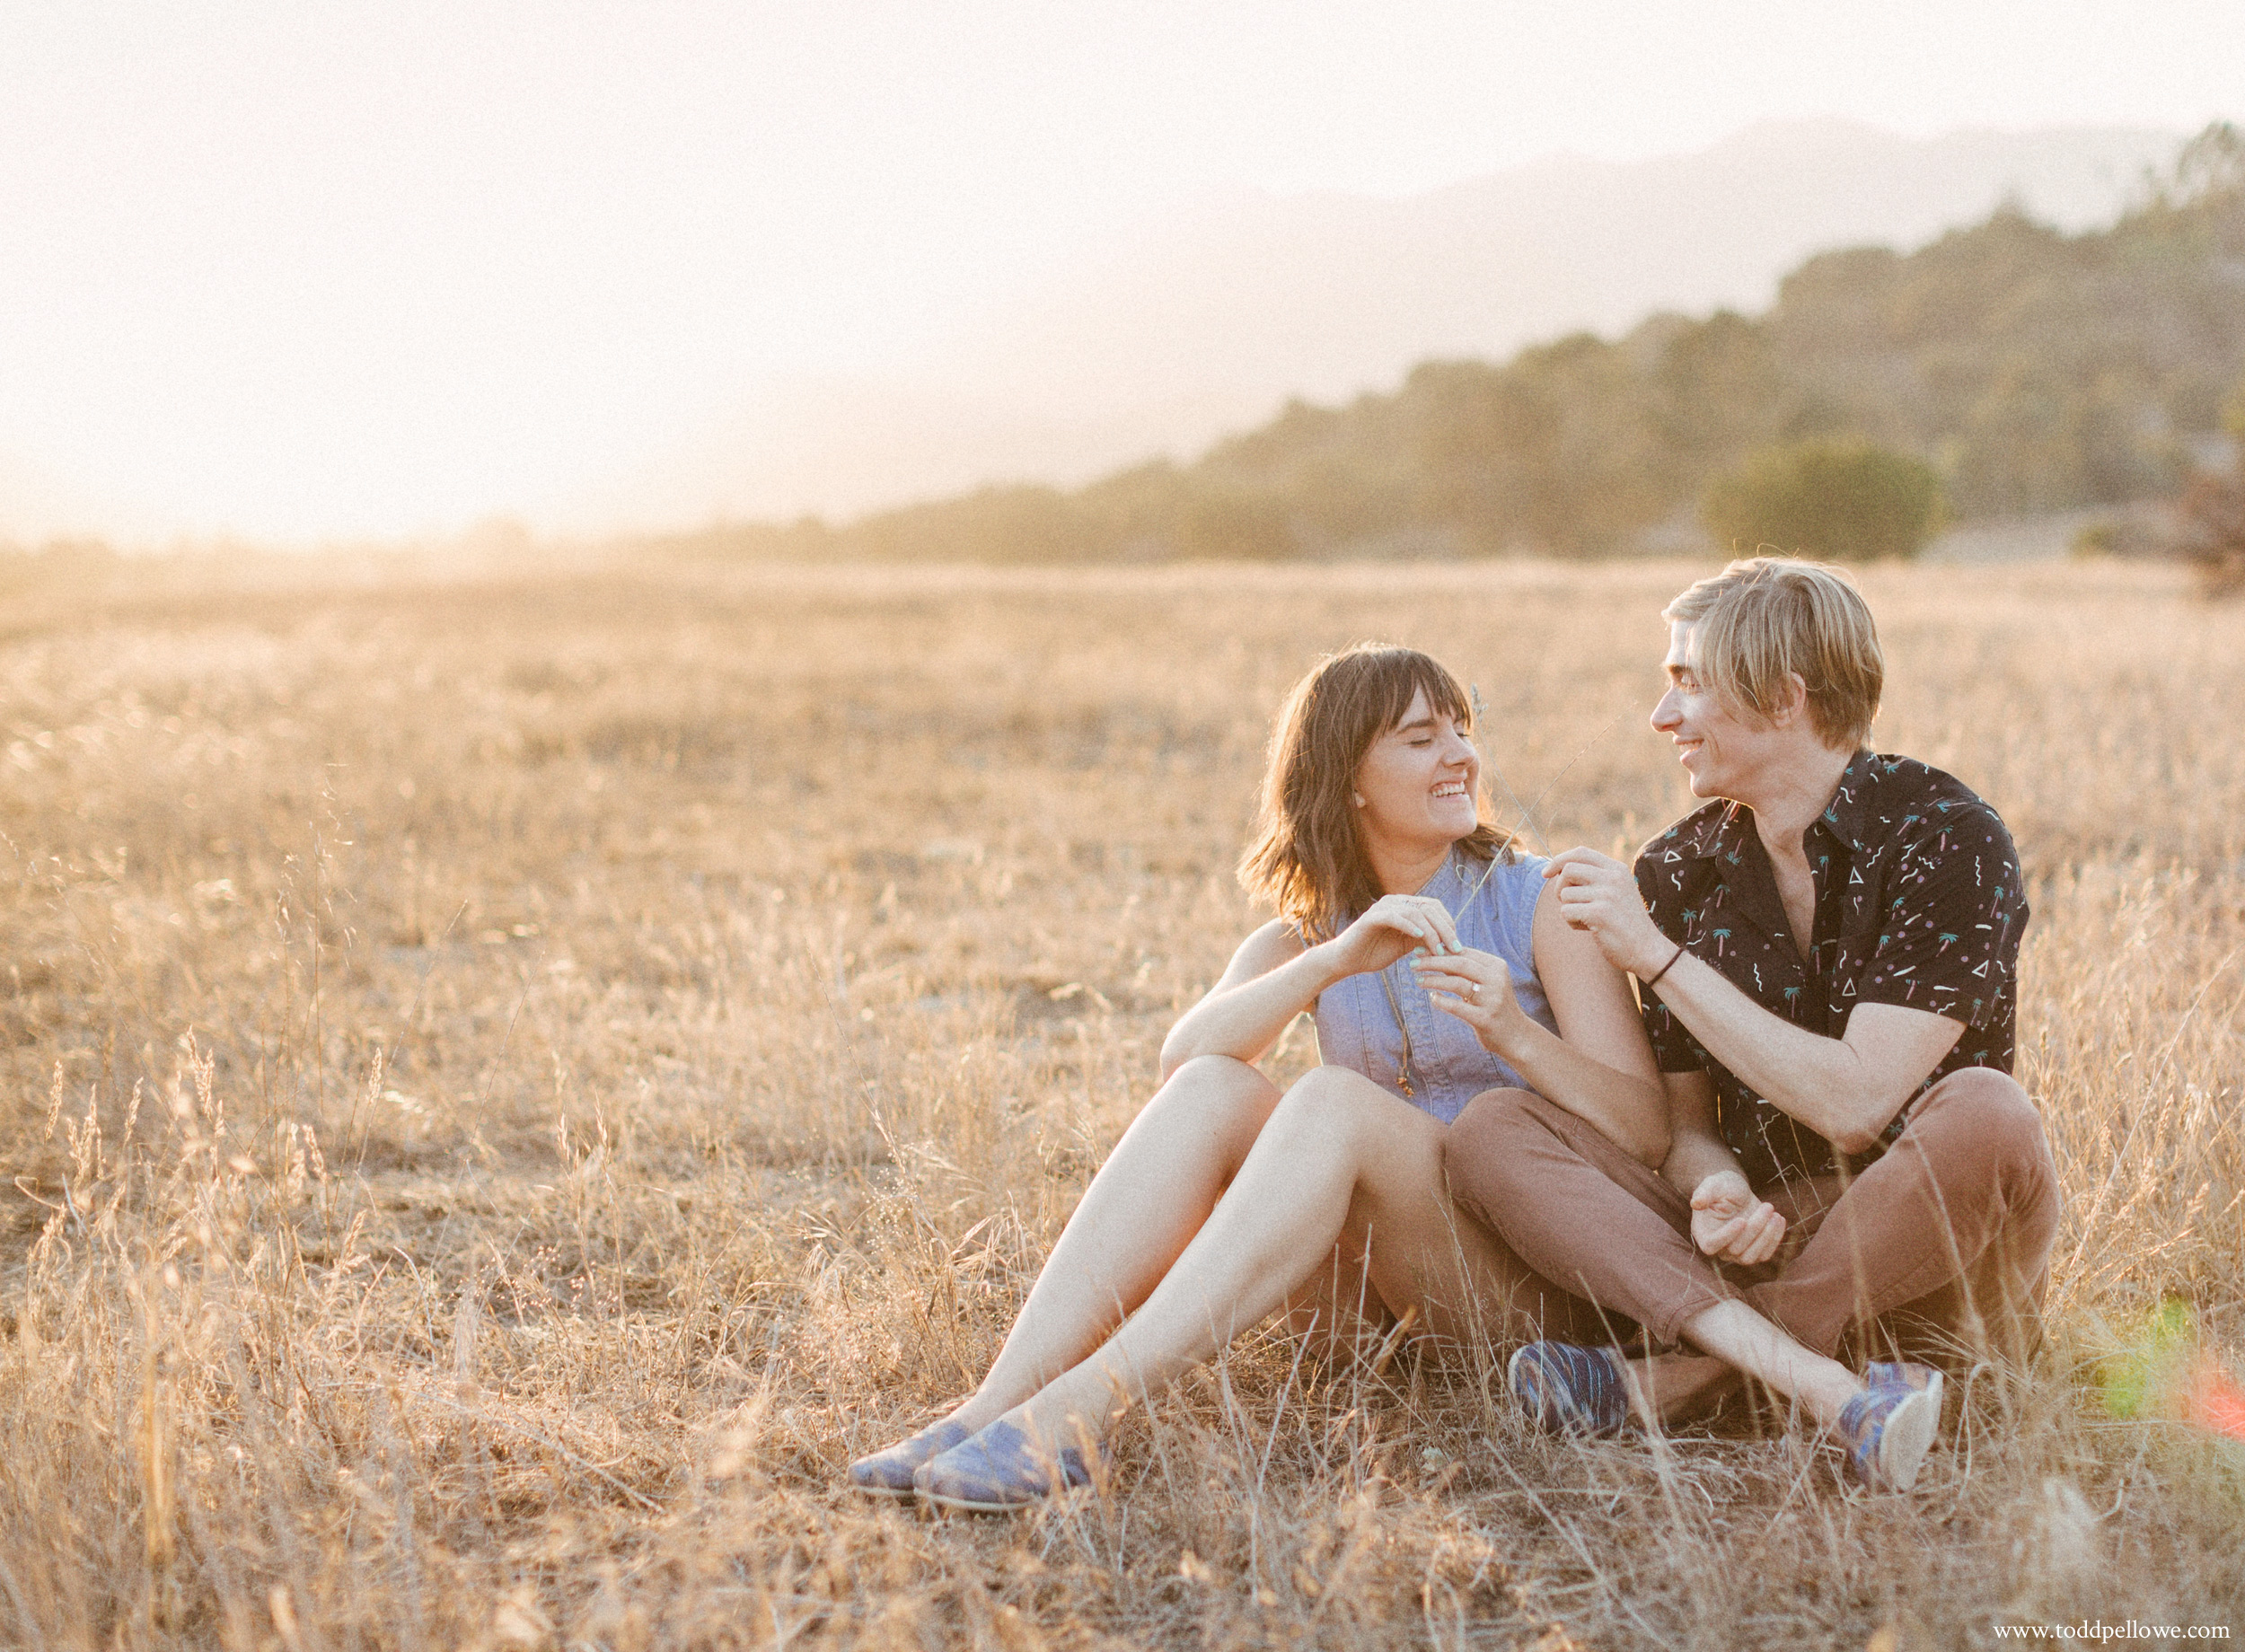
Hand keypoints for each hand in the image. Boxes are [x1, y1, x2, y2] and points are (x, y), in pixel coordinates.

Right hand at [1321, 892, 1462, 979]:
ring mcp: (1382, 907)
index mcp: (1404, 906)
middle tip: (1454, 949)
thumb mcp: (1406, 946)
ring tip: (1438, 950)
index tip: (1456, 945)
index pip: (1434, 907)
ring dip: (1431, 932)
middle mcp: (1395, 901)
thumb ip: (1424, 940)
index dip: (1448, 924)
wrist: (1347, 961)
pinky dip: (1409, 926)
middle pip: (1429, 908)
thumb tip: (1450, 942)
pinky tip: (1418, 939)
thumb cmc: (1374, 953)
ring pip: (1416, 913)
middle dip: (1445, 929)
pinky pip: (1396, 917)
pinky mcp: (1371, 917)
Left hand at [1412, 947, 1529, 1053]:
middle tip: (1412, 963)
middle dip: (1433, 961)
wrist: (1516, 1036)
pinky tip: (1432, 998)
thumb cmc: (1493, 1004)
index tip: (1419, 950)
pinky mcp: (1485, 1019)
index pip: (1463, 952)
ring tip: (1418, 980)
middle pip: (1459, 964)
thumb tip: (1436, 950)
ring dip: (1434, 980)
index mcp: (1496, 966)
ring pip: (1457, 983)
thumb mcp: (1485, 982)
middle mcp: (1496, 980)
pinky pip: (1458, 1007)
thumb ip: (1466, 968)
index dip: (1439, 950)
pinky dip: (1442, 1001)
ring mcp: (1492, 999)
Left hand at [1544, 848, 1673, 978]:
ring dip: (1569, 909)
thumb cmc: (1626, 923)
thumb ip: (1594, 878)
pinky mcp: (1599, 913)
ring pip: (1564, 894)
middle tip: (1570, 903)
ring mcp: (1607, 894)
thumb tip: (1558, 869)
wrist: (1647, 949)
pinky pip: (1566, 912)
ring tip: (1588, 920)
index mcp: (1617, 869)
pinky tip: (1589, 929)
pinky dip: (1572, 923)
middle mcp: (1613, 878)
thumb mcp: (1616, 892)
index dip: (1558, 860)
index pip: (1580, 852)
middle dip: (1559, 887)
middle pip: (1568, 870)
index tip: (1545, 873)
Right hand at [1689, 1170, 1786, 1265]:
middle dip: (1754, 1228)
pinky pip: (1765, 1254)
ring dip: (1766, 1237)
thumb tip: (1696, 1202)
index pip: (1711, 1245)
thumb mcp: (1713, 1184)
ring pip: (1751, 1256)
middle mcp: (1719, 1248)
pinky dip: (1774, 1239)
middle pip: (1736, 1249)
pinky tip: (1779, 1219)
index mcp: (1703, 1233)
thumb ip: (1704, 1192)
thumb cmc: (1722, 1187)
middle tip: (1767, 1206)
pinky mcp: (1753, 1253)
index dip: (1726, 1236)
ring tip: (1775, 1214)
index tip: (1742, 1220)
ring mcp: (1736, 1254)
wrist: (1736, 1191)